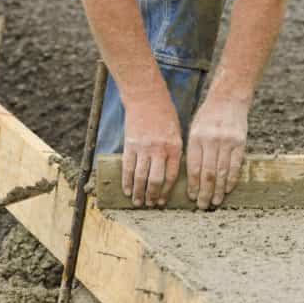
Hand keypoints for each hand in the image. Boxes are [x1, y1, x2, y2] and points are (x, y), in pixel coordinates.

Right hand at [122, 92, 182, 207]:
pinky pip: (127, 167)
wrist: (146, 97)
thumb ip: (174, 152)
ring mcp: (143, 147)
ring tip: (138, 202)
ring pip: (140, 176)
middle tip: (150, 205)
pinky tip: (127, 190)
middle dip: (153, 195)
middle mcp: (159, 149)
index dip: (166, 191)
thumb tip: (170, 174)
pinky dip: (126, 181)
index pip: (171, 175)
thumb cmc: (164, 114)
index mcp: (174, 147)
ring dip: (139, 192)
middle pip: (155, 180)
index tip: (163, 201)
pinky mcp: (130, 144)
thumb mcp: (176, 132)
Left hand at [186, 95, 248, 209]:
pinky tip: (227, 189)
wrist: (229, 98)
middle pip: (207, 173)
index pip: (194, 167)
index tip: (192, 197)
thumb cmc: (207, 116)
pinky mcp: (240, 142)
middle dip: (205, 192)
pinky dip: (231, 179)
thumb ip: (193, 150)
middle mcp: (211, 140)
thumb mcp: (194, 129)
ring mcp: (227, 142)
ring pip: (222, 172)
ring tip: (215, 202)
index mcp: (196, 138)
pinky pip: (236, 165)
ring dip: (218, 190)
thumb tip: (191, 177)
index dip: (193, 185)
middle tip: (202, 206)